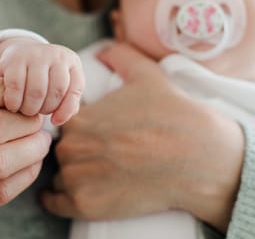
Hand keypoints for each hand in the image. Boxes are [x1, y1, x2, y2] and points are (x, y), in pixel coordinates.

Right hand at [0, 37, 83, 123]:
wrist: (20, 51)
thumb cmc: (45, 75)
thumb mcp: (61, 84)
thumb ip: (67, 102)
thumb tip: (59, 119)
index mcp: (72, 61)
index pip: (75, 89)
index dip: (66, 109)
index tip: (55, 121)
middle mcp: (56, 55)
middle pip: (56, 91)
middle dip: (46, 109)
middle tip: (37, 113)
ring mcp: (36, 54)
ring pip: (37, 91)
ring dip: (30, 108)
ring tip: (26, 110)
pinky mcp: (15, 58)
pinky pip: (16, 86)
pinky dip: (14, 101)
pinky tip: (13, 105)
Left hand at [41, 43, 244, 232]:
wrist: (198, 157)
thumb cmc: (173, 114)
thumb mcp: (147, 74)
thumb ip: (120, 55)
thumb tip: (103, 49)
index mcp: (79, 116)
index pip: (61, 122)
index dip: (76, 126)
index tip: (94, 131)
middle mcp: (71, 146)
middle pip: (60, 149)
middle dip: (76, 150)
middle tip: (101, 153)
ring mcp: (77, 178)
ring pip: (61, 176)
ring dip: (71, 174)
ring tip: (96, 174)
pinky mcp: (86, 205)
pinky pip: (56, 204)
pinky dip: (58, 200)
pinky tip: (68, 195)